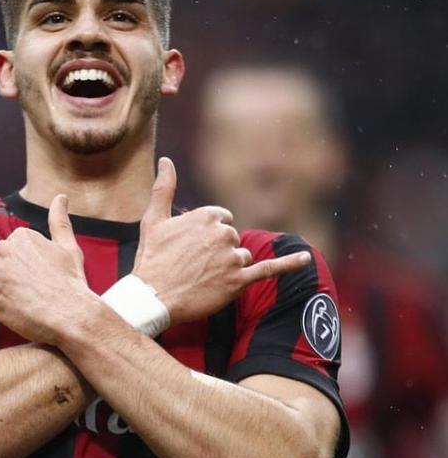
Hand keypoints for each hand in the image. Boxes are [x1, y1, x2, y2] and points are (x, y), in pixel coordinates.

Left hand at [0, 195, 91, 344]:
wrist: (70, 313)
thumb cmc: (71, 281)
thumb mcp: (68, 246)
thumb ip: (59, 220)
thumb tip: (60, 197)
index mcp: (22, 237)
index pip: (13, 247)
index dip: (25, 263)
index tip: (39, 274)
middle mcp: (5, 250)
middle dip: (10, 274)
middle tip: (32, 289)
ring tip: (22, 301)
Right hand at [133, 157, 310, 324]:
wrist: (152, 297)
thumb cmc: (151, 258)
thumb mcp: (154, 219)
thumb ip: (164, 187)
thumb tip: (166, 160)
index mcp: (206, 216)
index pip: (222, 220)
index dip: (207, 235)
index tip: (192, 247)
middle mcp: (223, 234)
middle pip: (232, 238)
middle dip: (218, 251)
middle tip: (193, 265)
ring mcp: (232, 258)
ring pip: (241, 256)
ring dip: (228, 266)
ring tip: (202, 277)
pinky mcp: (239, 281)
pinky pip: (269, 269)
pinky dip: (289, 264)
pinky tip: (306, 259)